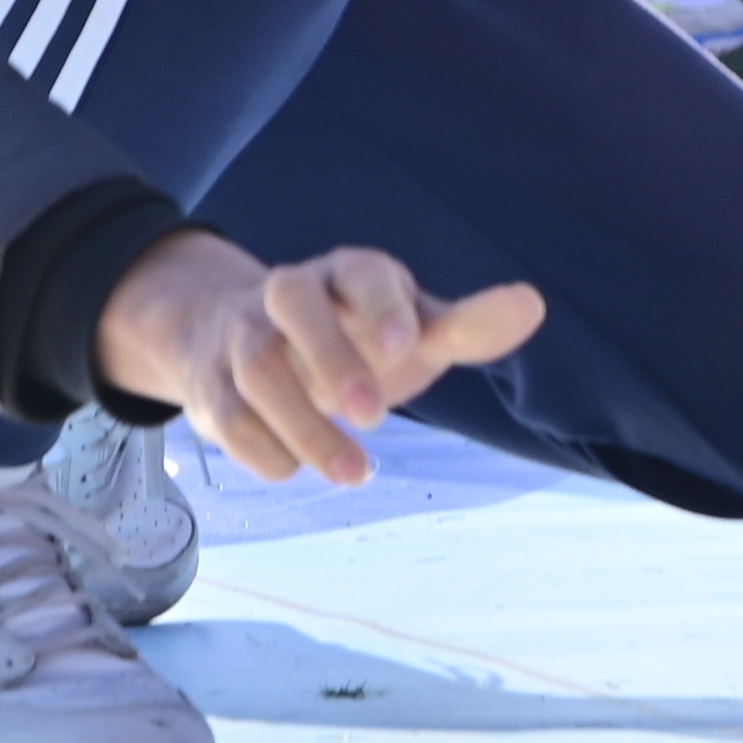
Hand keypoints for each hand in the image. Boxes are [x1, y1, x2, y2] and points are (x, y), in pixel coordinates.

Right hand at [94, 233, 547, 486]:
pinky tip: (297, 467)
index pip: (360, 271)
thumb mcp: (412, 331)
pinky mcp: (210, 386)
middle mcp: (287, 294)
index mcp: (346, 275)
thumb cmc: (354, 336)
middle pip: (291, 300)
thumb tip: (533, 305)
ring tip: (358, 471)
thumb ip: (466, 326)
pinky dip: (263, 449)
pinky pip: (225, 416)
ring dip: (304, 425)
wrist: (241, 339)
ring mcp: (241, 337)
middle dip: (329, 355)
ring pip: (256, 368)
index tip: (406, 346)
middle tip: (375, 415)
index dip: (381, 304)